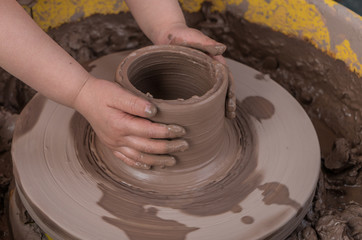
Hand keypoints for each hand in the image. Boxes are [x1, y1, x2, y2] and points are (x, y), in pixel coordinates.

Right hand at [73, 76, 188, 168]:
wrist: (83, 98)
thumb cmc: (102, 93)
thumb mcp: (118, 93)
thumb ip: (136, 103)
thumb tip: (154, 112)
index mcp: (121, 125)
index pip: (150, 131)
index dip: (167, 132)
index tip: (181, 130)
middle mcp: (118, 138)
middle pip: (148, 147)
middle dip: (168, 148)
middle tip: (184, 146)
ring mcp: (114, 144)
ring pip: (139, 157)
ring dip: (158, 160)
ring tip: (173, 160)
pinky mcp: (112, 146)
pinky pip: (127, 160)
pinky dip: (140, 164)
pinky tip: (151, 165)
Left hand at [156, 23, 235, 117]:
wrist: (167, 36)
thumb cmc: (181, 35)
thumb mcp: (194, 37)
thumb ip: (207, 43)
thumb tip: (223, 48)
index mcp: (215, 62)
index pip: (227, 79)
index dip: (231, 92)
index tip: (231, 105)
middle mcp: (211, 71)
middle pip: (223, 89)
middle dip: (228, 103)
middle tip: (229, 116)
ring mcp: (201, 77)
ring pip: (212, 93)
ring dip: (218, 106)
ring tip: (220, 119)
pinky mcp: (191, 82)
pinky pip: (200, 94)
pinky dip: (203, 104)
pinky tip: (202, 115)